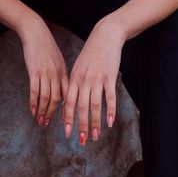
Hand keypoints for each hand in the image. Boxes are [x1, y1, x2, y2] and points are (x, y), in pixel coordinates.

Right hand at [19, 16, 68, 126]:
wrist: (36, 32)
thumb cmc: (46, 47)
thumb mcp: (58, 61)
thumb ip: (60, 76)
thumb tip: (61, 92)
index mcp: (65, 73)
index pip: (69, 96)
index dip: (67, 111)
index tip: (66, 123)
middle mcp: (57, 75)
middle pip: (58, 100)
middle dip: (54, 115)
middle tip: (49, 126)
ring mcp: (46, 73)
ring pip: (47, 98)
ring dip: (44, 112)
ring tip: (40, 121)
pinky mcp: (34, 71)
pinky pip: (35, 91)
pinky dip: (34, 103)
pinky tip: (32, 111)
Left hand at [63, 17, 124, 144]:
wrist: (105, 35)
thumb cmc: (91, 53)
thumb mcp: (78, 68)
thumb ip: (74, 85)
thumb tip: (69, 103)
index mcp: (74, 78)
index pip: (69, 103)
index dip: (68, 119)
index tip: (67, 133)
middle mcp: (83, 80)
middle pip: (81, 107)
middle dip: (81, 126)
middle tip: (81, 141)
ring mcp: (97, 78)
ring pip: (95, 105)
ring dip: (95, 123)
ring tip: (95, 136)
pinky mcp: (110, 76)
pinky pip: (109, 97)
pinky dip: (110, 110)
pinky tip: (110, 122)